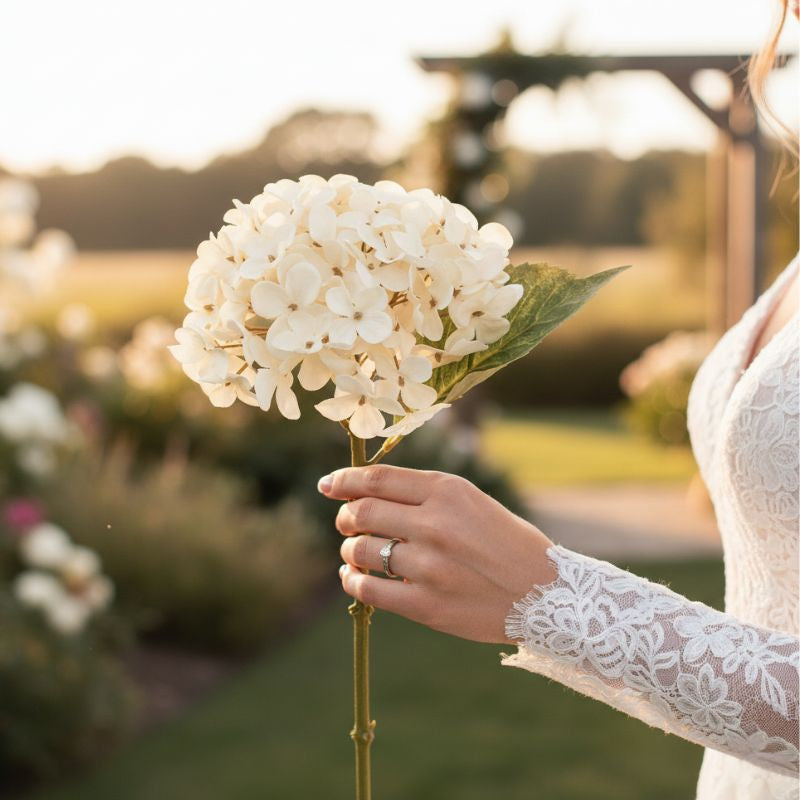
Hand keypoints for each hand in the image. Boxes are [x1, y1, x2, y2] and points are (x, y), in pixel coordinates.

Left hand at [317, 464, 556, 644]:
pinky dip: (352, 581)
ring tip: (354, 552)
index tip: (328, 484)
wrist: (545, 594)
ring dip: (349, 549)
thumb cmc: (506, 542)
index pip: (378, 479)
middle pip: (362, 512)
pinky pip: (368, 590)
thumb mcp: (472, 502)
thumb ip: (425, 495)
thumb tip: (367, 493)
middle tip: (346, 522)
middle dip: (345, 516)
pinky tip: (353, 577)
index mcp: (448, 491)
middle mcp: (436, 524)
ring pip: (360, 550)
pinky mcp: (426, 604)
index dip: (345, 480)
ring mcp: (429, 566)